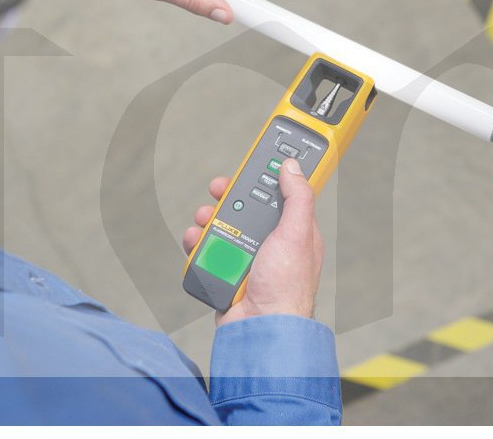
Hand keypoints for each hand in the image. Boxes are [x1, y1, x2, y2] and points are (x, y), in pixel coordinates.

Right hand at [182, 158, 323, 325]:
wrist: (260, 329)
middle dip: (230, 197)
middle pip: (247, 207)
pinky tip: (195, 239)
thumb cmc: (286, 288)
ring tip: (203, 219)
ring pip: (224, 225)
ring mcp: (248, 257)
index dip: (267, 177)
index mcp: (293, 231)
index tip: (254, 163)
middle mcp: (271, 242)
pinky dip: (198, 243)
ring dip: (210, 219)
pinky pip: (208, 249)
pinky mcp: (226, 271)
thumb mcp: (297, 234)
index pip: (280, 194)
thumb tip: (292, 167)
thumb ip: (297, 197)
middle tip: (218, 189)